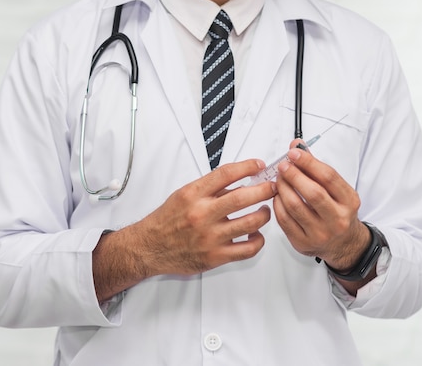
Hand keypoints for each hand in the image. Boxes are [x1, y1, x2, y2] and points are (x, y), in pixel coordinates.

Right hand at [93, 159, 275, 300]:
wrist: (149, 248)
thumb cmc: (167, 221)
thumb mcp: (184, 195)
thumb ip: (210, 189)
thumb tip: (240, 181)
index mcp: (194, 194)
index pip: (226, 174)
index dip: (248, 166)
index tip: (259, 165)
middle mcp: (202, 214)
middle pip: (243, 197)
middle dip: (265, 189)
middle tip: (272, 187)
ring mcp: (210, 237)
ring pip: (251, 222)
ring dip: (265, 214)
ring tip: (265, 210)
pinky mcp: (215, 256)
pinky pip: (248, 249)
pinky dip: (258, 240)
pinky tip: (256, 234)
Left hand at [272, 140, 369, 271]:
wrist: (343, 244)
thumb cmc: (337, 212)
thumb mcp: (336, 190)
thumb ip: (316, 167)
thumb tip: (297, 146)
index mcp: (348, 201)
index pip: (328, 177)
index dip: (309, 162)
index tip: (294, 153)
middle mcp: (337, 219)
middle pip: (313, 193)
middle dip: (294, 175)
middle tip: (283, 165)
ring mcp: (320, 233)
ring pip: (295, 207)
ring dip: (283, 188)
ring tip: (278, 178)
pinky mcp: (303, 242)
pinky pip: (284, 220)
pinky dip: (278, 204)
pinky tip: (277, 195)